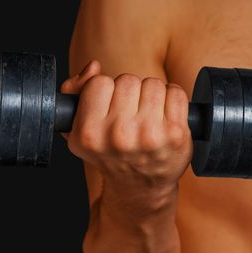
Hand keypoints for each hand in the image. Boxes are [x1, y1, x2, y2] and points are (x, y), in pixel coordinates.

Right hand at [61, 61, 192, 190]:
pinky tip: (166, 115)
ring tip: (149, 114)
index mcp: (90, 134)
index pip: (99, 82)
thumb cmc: (109, 153)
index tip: (110, 107)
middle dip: (130, 92)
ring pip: (153, 84)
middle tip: (131, 113)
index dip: (106, 91)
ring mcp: (150, 136)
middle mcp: (119, 136)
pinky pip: (176, 93)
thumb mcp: (78, 130)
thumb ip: (75, 92)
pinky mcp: (176, 135)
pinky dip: (173, 98)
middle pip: (128, 80)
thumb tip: (94, 66)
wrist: (140, 186)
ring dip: (152, 94)